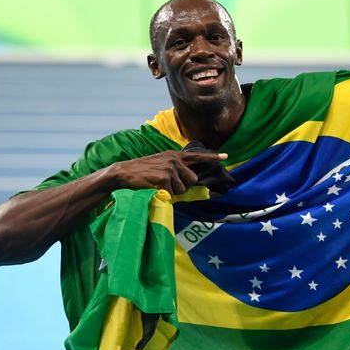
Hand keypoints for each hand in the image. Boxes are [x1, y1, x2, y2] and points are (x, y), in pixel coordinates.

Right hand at [107, 150, 227, 195]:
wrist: (123, 173)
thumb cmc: (142, 171)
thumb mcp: (161, 163)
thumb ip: (176, 167)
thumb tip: (191, 180)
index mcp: (175, 155)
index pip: (197, 156)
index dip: (212, 157)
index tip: (226, 156)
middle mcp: (174, 160)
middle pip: (192, 180)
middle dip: (183, 186)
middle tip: (168, 185)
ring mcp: (170, 168)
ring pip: (182, 189)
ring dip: (172, 192)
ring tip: (158, 185)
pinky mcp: (164, 178)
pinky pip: (172, 193)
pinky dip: (164, 195)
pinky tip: (154, 188)